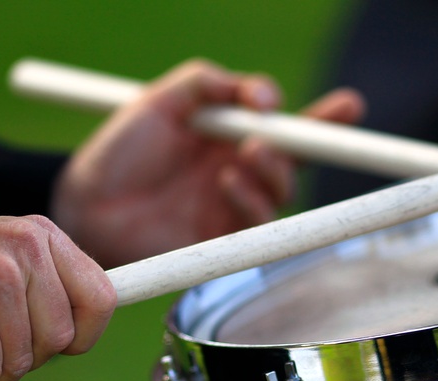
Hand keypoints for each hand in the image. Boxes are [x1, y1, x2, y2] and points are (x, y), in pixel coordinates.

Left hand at [52, 59, 364, 266]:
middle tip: (279, 135)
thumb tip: (263, 94)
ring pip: (281, 191)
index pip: (284, 126)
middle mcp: (237, 171)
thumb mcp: (161, 100)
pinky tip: (227, 182)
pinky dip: (251, 199)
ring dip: (272, 170)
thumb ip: (210, 83)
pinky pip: (258, 225)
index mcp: (227, 136)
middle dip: (306, 145)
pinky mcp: (223, 240)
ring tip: (244, 153)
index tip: (351, 106)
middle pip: (295, 160)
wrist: (85, 205)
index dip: (322, 119)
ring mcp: (231, 207)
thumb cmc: (118, 152)